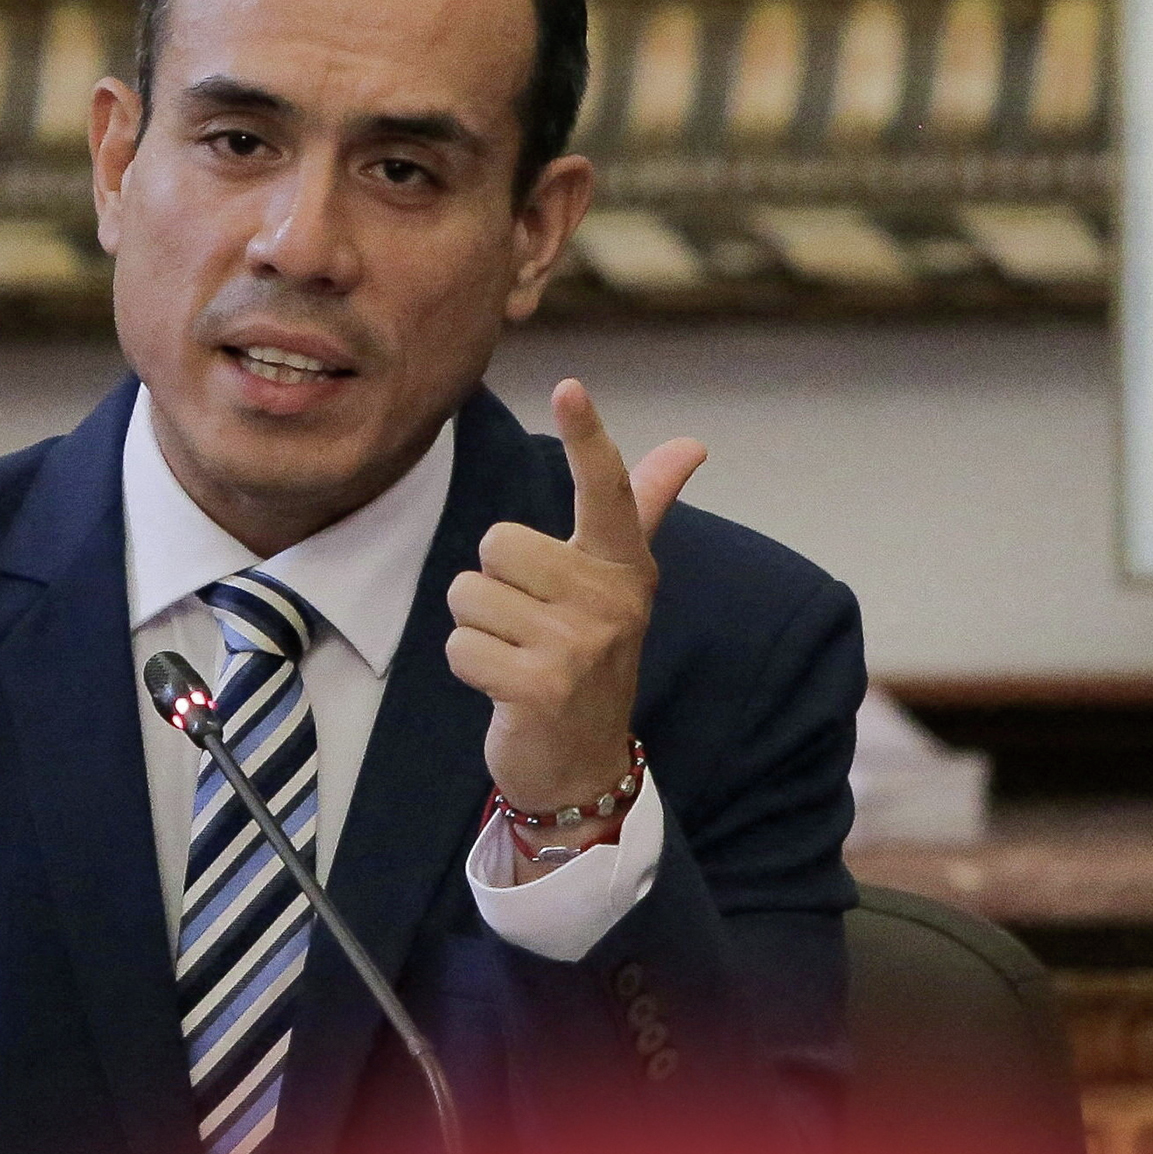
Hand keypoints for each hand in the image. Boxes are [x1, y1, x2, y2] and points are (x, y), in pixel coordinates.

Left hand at [446, 378, 704, 828]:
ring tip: (516, 657)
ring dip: (477, 629)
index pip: (608, 490)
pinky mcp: (540, 689)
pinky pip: (460, 645)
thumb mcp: (617, 584)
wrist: (583, 766)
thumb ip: (643, 508)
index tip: (570, 387)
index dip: (588, 437)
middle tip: (528, 624)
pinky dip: (468, 667)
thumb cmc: (588, 657)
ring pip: (469, 594)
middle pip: (497, 542)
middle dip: (493, 584)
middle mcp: (613, 602)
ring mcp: (580, 647)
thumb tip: (692, 444)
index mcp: (627, 567)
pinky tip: (503, 688)